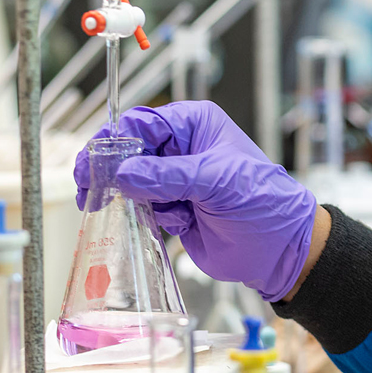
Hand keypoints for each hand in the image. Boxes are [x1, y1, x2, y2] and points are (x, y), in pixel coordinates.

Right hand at [74, 102, 318, 301]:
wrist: (279, 249)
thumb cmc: (262, 202)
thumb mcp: (216, 181)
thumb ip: (167, 176)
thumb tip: (123, 174)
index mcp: (194, 124)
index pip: (142, 123)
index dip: (115, 142)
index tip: (95, 165)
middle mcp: (182, 147)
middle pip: (129, 152)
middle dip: (113, 173)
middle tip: (92, 192)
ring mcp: (176, 180)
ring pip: (132, 183)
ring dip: (138, 200)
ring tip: (164, 213)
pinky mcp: (173, 209)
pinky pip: (143, 209)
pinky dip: (152, 219)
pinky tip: (179, 225)